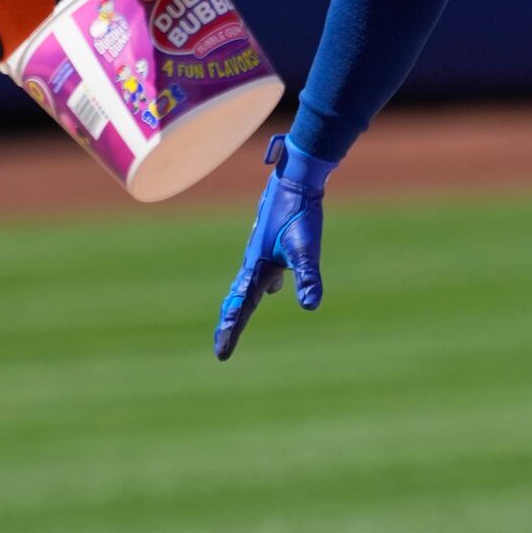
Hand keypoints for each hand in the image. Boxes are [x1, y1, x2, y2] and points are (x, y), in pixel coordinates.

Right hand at [213, 136, 329, 359]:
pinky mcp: (270, 242)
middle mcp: (254, 262)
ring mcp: (260, 252)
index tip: (221, 354)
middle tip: (222, 345)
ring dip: (241, 304)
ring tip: (236, 319)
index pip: (241, 307)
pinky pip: (260, 271)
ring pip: (247, 284)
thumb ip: (307, 276)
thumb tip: (310, 305)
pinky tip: (274, 287)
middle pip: (237, 299)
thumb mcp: (306, 248)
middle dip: (230, 322)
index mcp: (257, 268)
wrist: (296, 178)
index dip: (231, 330)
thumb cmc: (299, 212)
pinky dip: (260, 285)